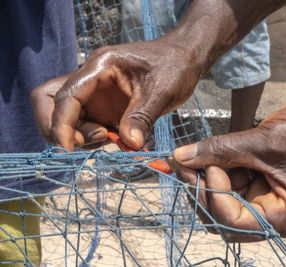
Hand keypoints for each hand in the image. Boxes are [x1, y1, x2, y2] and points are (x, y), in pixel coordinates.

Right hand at [37, 39, 200, 150]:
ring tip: (111, 138)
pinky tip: (119, 140)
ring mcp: (98, 94)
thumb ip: (142, 118)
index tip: (68, 148)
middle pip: (52, 102)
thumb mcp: (162, 91)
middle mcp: (93, 80)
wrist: (186, 60)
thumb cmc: (175, 66)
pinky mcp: (107, 107)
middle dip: (60, 127)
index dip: (61, 123)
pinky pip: (90, 125)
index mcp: (101, 66)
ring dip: (81, 135)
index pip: (66, 95)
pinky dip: (97, 138)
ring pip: (70, 118)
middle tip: (85, 143)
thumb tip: (130, 144)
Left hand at [171, 99, 285, 240]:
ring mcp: (268, 203)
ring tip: (199, 155)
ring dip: (209, 180)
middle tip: (187, 162)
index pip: (233, 222)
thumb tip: (180, 156)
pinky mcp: (263, 187)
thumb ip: (220, 149)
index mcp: (285, 218)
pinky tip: (214, 155)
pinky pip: (233, 187)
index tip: (207, 166)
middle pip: (224, 218)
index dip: (214, 195)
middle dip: (203, 190)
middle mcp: (275, 217)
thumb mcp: (264, 141)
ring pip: (224, 203)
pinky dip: (220, 172)